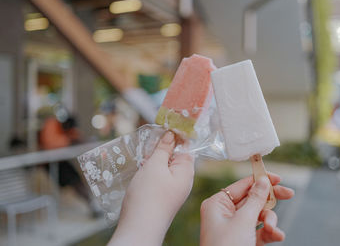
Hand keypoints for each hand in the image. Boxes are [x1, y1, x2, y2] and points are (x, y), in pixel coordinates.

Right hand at [109, 131, 193, 245]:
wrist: (139, 227)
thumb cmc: (148, 195)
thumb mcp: (155, 166)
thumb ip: (164, 148)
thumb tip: (171, 135)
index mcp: (186, 171)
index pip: (186, 147)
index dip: (176, 135)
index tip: (165, 125)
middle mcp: (183, 181)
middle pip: (175, 156)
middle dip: (163, 148)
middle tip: (150, 142)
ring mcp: (173, 190)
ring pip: (166, 167)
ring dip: (155, 159)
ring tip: (143, 156)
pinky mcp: (163, 196)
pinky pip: (160, 178)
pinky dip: (152, 171)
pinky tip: (141, 170)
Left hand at [200, 174, 293, 245]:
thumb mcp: (243, 221)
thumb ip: (256, 199)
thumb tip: (263, 180)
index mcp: (217, 204)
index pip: (241, 185)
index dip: (260, 180)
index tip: (278, 178)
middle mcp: (224, 214)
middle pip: (252, 199)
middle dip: (270, 201)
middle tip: (289, 194)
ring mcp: (235, 228)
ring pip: (259, 216)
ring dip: (270, 221)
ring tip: (273, 229)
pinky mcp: (244, 240)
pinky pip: (260, 231)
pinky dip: (270, 232)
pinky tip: (277, 236)